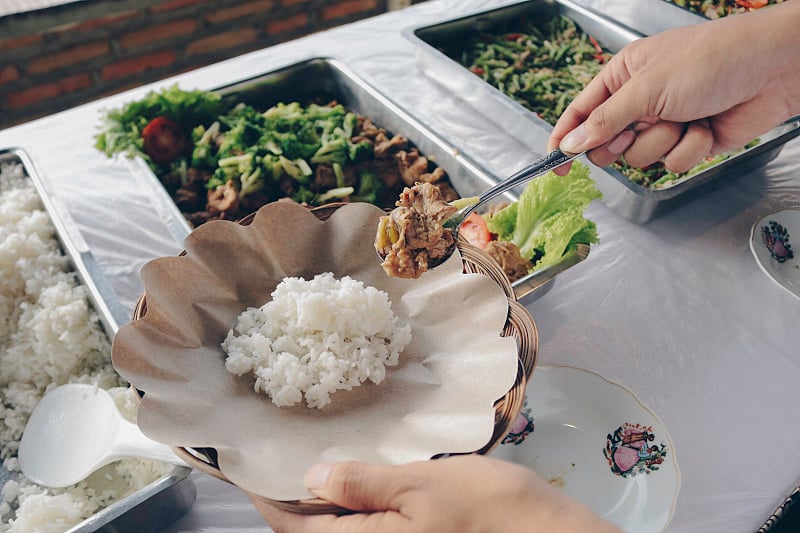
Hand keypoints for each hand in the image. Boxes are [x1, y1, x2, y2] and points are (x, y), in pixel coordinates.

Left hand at [251, 455, 621, 532]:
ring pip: (338, 532)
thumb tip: (312, 476)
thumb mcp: (421, 486)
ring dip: (320, 501)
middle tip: (281, 445)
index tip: (248, 458)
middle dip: (292, 494)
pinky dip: (351, 506)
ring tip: (313, 453)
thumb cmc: (486, 509)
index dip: (266, 491)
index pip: (292, 525)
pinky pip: (364, 532)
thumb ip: (362, 484)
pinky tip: (356, 476)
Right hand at [548, 1, 799, 174]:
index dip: (565, 138)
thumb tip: (572, 143)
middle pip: (607, 141)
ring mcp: (665, 122)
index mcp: (624, 76)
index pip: (581, 112)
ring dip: (663, 142)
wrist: (772, 69)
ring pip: (641, 157)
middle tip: (635, 131)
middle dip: (623, 142)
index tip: (554, 164)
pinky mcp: (689, 141)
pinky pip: (672, 163)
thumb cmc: (712, 59)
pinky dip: (689, 149)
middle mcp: (641, 100)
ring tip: (685, 117)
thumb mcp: (648, 88)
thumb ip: (606, 120)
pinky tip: (706, 127)